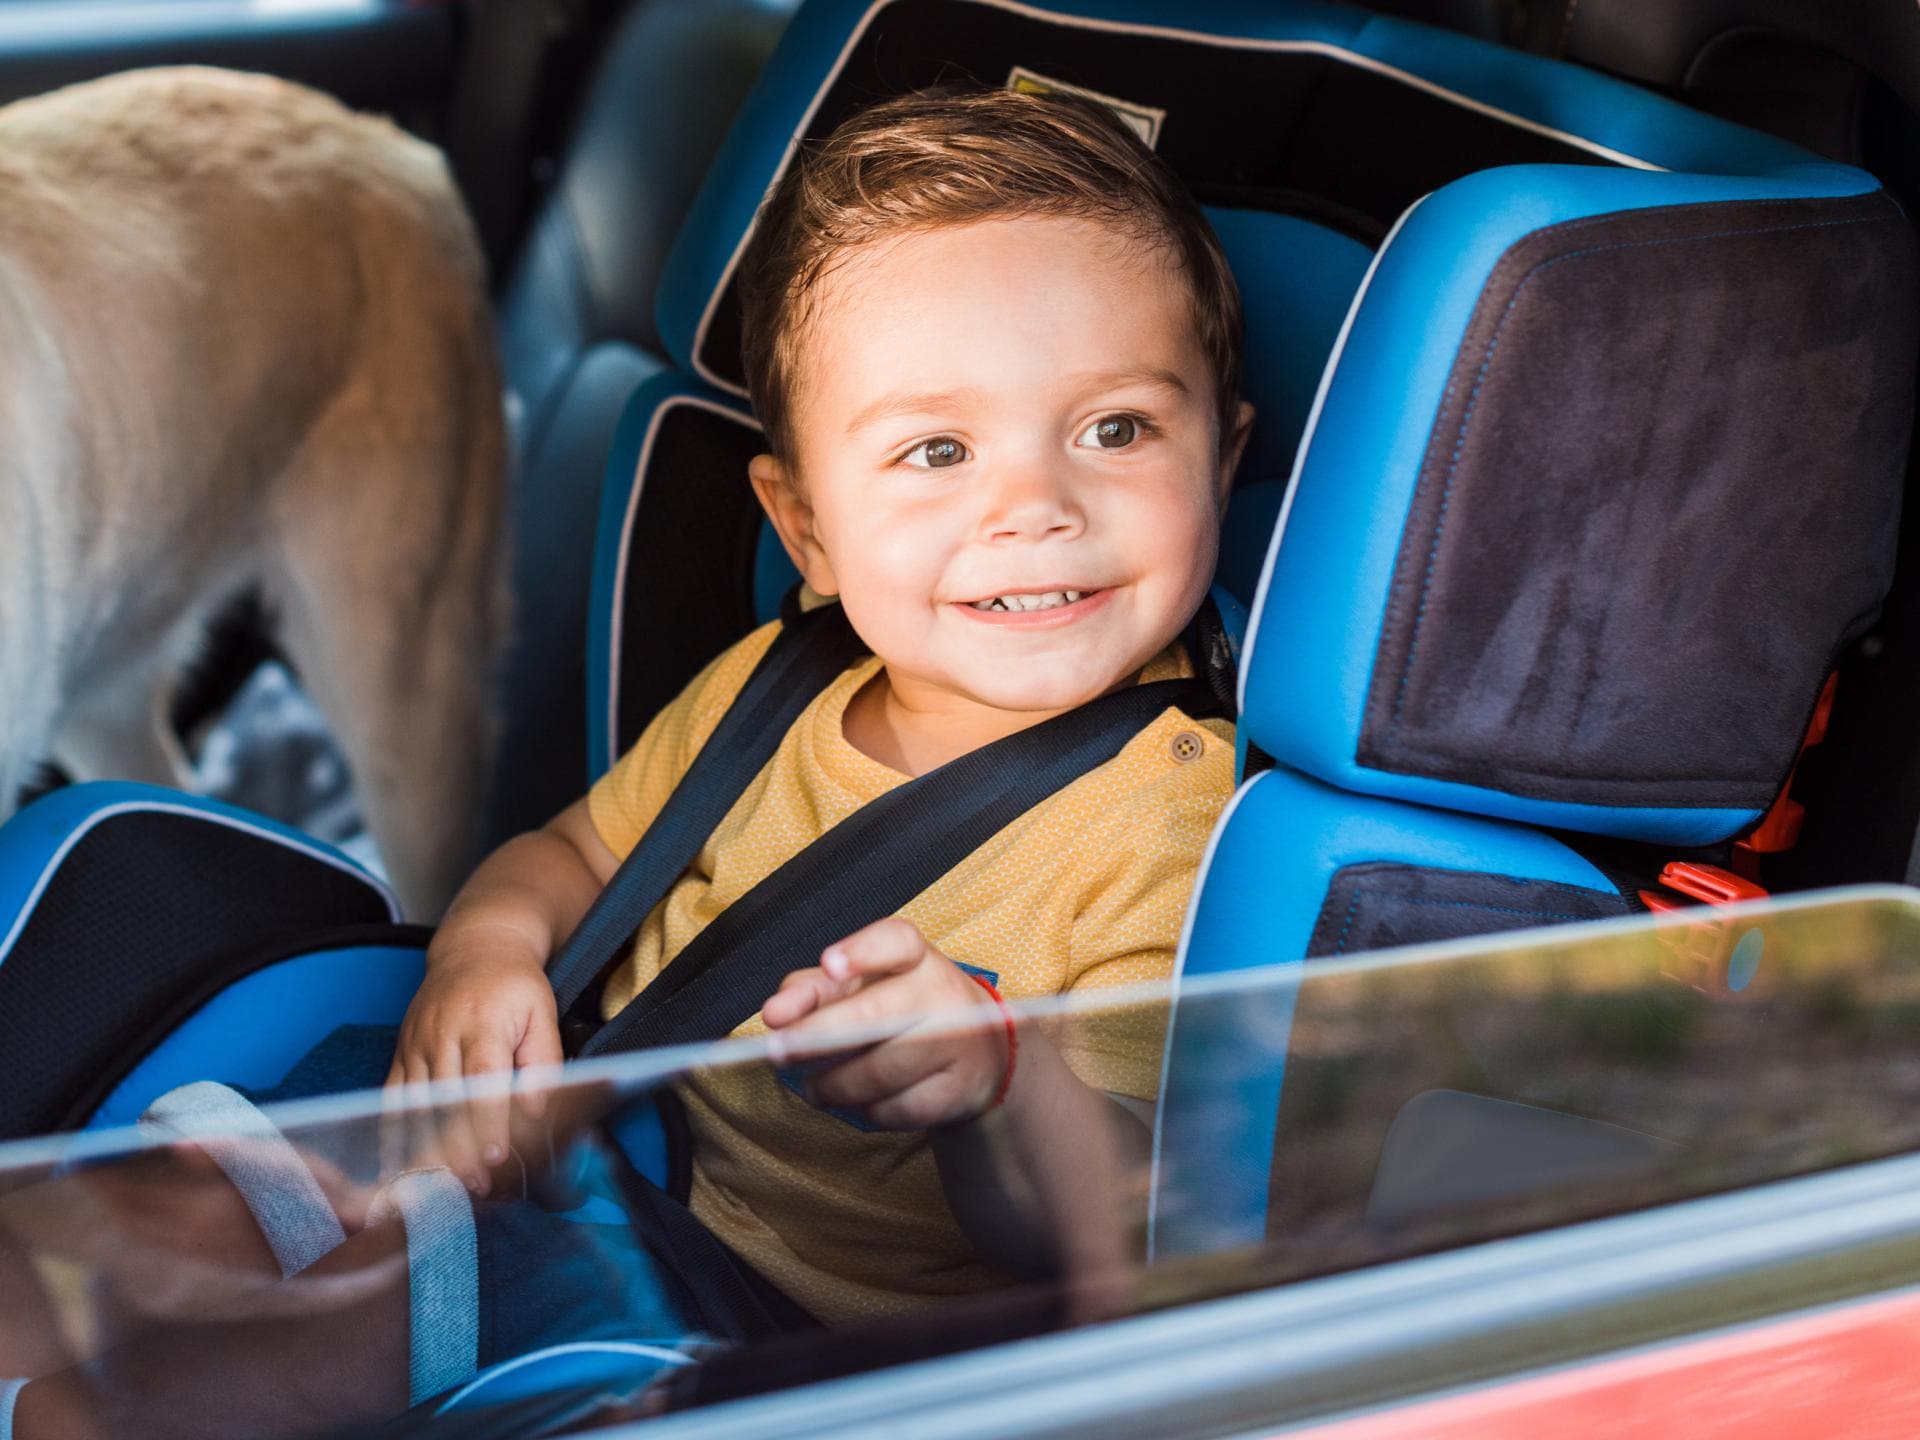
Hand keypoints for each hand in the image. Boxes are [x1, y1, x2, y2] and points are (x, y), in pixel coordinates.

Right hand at [384, 935, 562, 1191]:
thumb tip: (535, 1110)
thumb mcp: (543, 1012)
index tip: (496, 1156)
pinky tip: (394, 1167)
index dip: (488, 1121)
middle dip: (459, 1148)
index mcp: (482, 1024)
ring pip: (416, 1105)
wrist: (475, 948)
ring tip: (437, 1188)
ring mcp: (416, 1045)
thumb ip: (542, 1061)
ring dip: (425, 1149)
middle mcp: (443, 1036)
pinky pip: (391, 1099)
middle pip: (446, 1101)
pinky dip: (391, 1135)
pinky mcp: (401, 1053)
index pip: (483, 1080)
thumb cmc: (516, 985)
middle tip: (472, 1187)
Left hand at [761, 918, 1009, 1128]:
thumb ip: (812, 990)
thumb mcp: (860, 987)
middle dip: (820, 1033)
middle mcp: (942, 992)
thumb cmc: (900, 1011)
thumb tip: (777, 1012)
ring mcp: (957, 1042)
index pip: (895, 941)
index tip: (830, 965)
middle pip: (878, 1013)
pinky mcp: (957, 1091)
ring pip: (881, 1070)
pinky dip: (868, 1110)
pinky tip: (862, 1100)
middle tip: (778, 1050)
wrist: (976, 1056)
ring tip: (815, 1087)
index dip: (862, 951)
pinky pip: (897, 1108)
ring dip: (835, 1085)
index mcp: (915, 957)